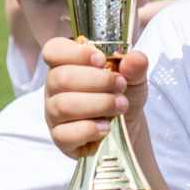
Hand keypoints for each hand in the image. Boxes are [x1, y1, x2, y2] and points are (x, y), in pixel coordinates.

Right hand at [43, 36, 148, 158]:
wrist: (128, 127)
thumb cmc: (123, 96)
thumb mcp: (134, 77)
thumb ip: (135, 66)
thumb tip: (135, 58)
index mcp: (67, 65)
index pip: (54, 50)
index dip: (75, 53)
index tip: (101, 59)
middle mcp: (55, 88)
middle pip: (60, 78)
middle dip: (97, 81)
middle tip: (120, 85)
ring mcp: (54, 114)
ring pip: (62, 106)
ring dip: (98, 104)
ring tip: (120, 105)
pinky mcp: (60, 138)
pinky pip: (64, 134)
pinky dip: (89, 129)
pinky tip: (105, 126)